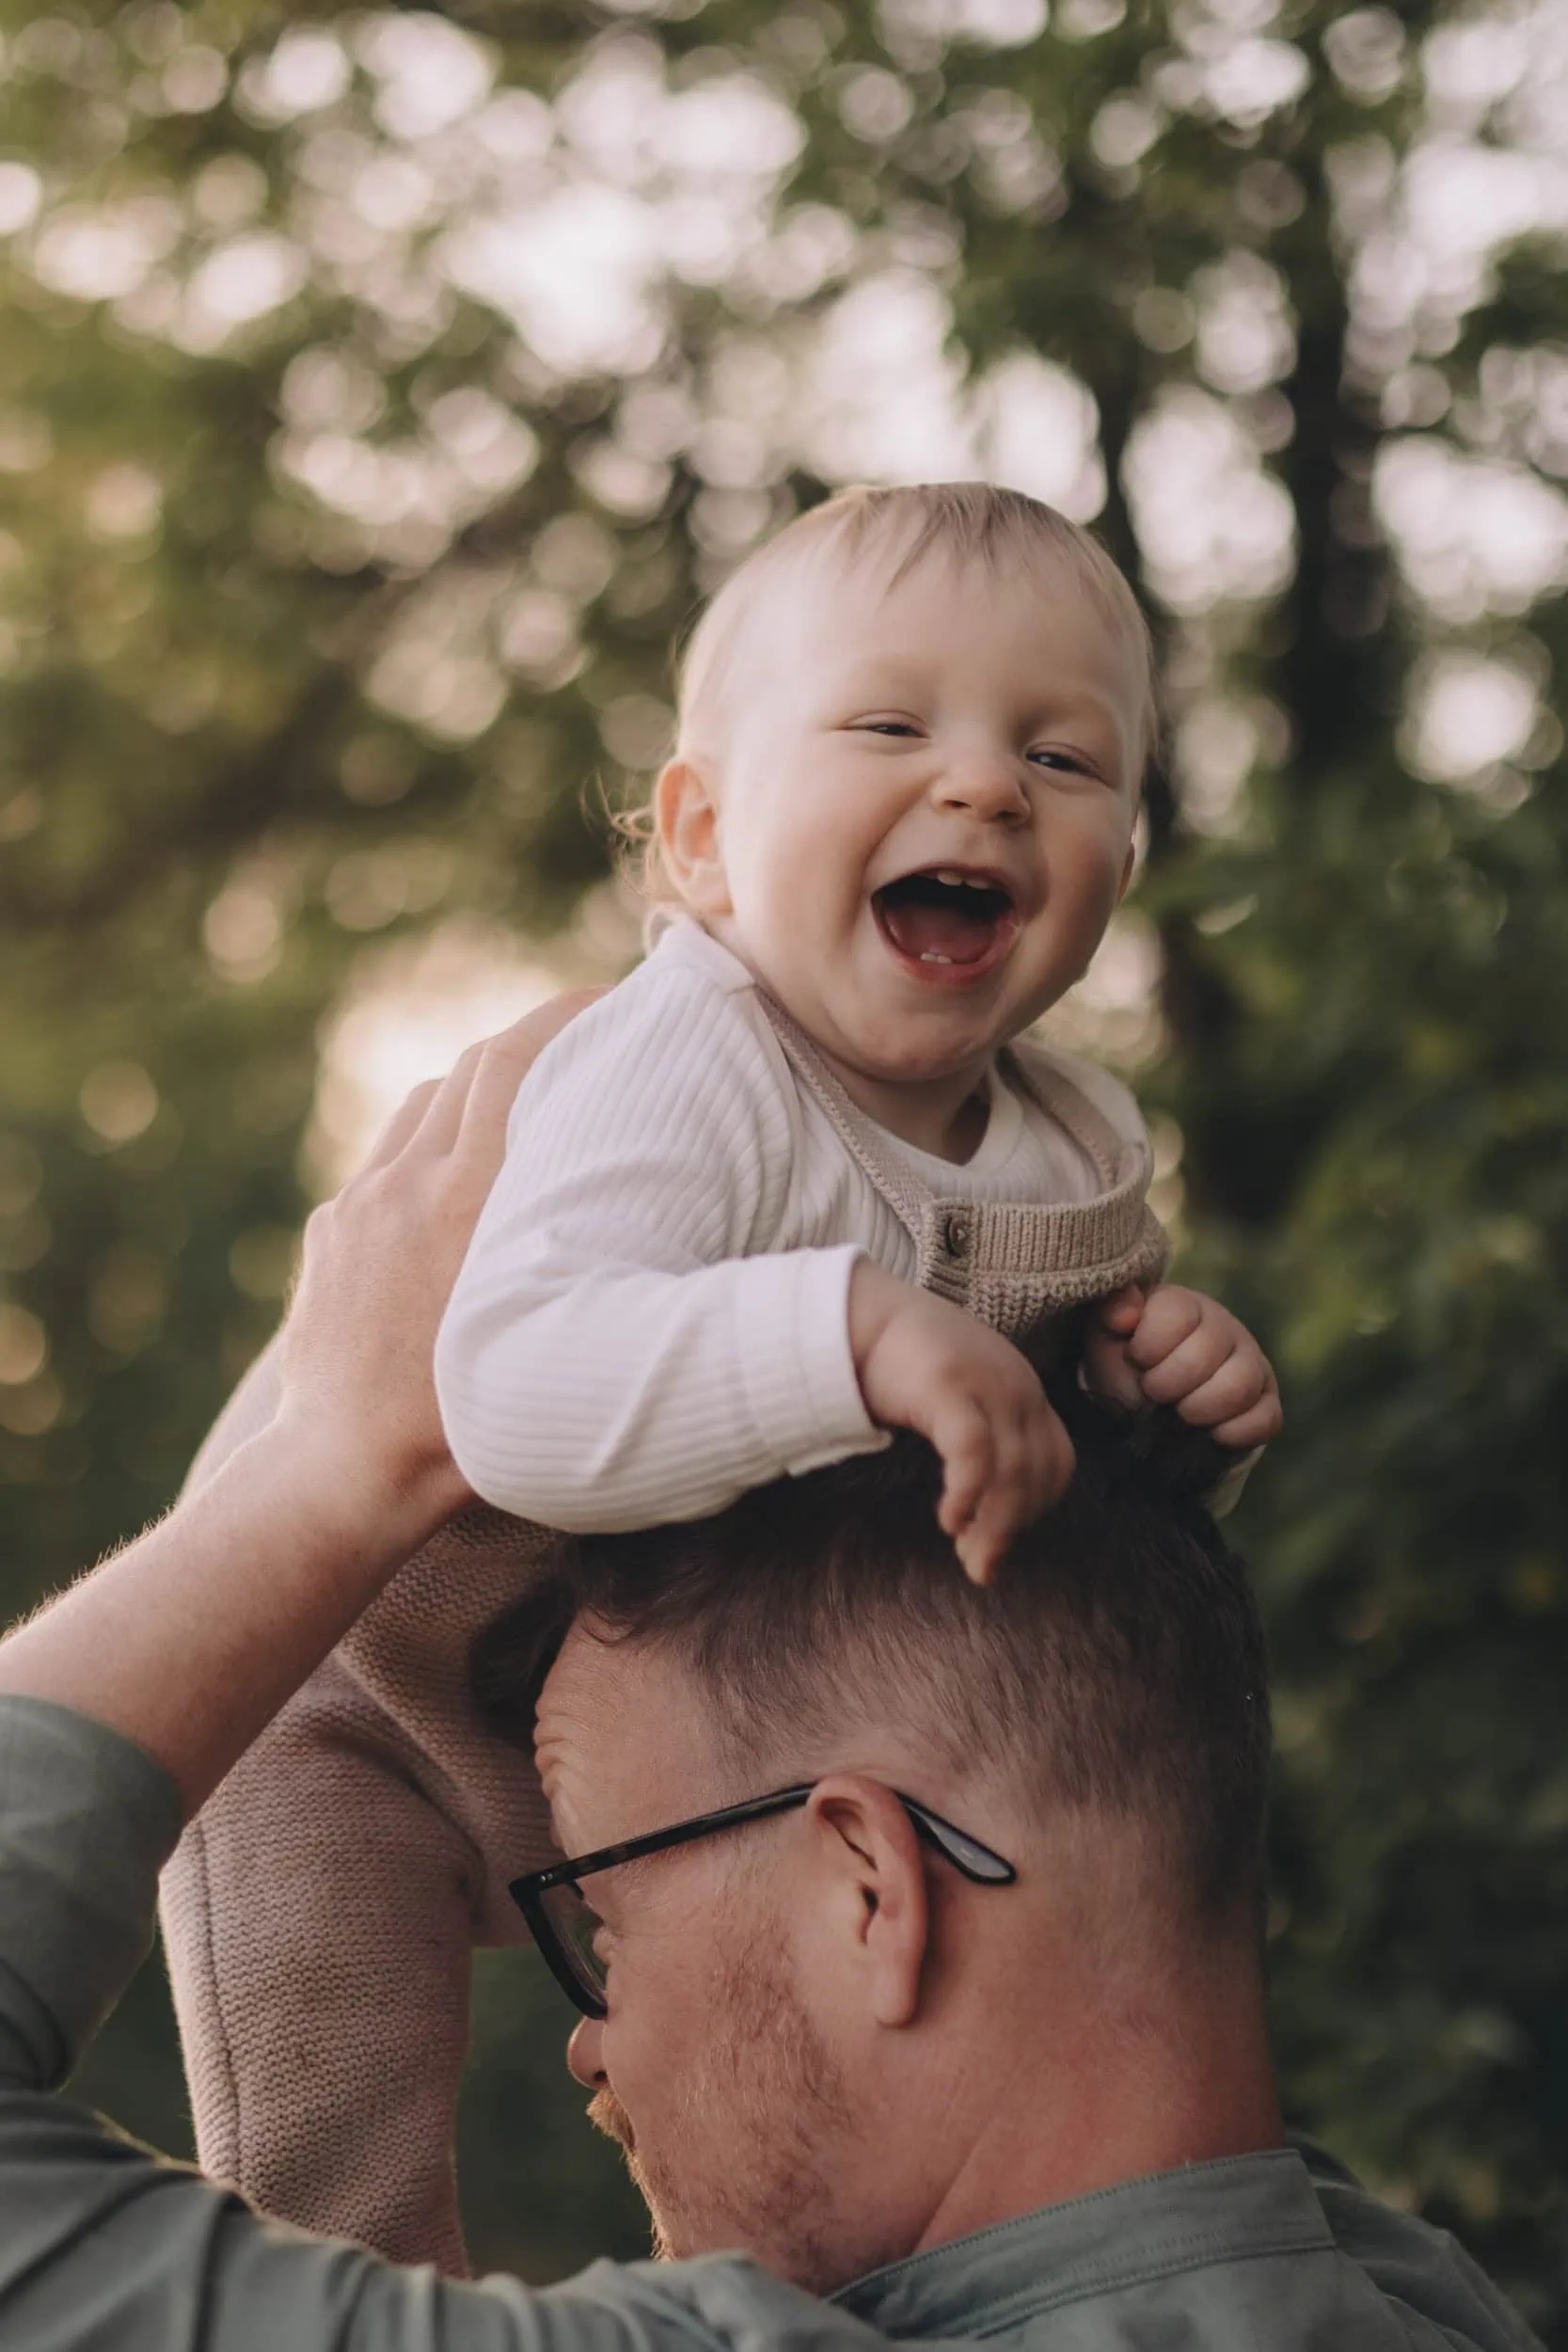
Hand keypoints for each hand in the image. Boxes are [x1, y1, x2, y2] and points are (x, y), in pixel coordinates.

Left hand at [275, 990, 603, 1530]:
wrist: (343, 1469)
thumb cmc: (467, 1428)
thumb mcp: (553, 1337)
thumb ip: (592, 1269)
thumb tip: (667, 1232)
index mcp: (469, 1199)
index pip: (512, 1063)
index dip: (561, 1016)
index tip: (610, 1000)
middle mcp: (409, 1184)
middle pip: (472, 1069)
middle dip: (530, 1044)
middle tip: (584, 1043)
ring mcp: (361, 1202)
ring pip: (425, 1107)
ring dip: (477, 1094)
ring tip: (526, 1110)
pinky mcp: (332, 1228)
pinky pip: (386, 1161)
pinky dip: (430, 1149)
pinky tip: (458, 1184)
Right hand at [848, 1262, 1074, 1583]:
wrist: (861, 1316)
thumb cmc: (905, 1367)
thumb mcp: (958, 1403)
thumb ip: (978, 1444)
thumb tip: (982, 1517)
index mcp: (1023, 1392)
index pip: (1055, 1463)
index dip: (1034, 1509)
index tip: (999, 1539)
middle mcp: (1016, 1386)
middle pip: (1037, 1473)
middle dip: (1012, 1527)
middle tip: (982, 1567)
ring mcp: (986, 1383)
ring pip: (1012, 1469)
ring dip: (993, 1524)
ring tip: (970, 1557)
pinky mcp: (948, 1385)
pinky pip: (973, 1450)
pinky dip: (968, 1492)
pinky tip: (950, 1520)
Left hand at [1082, 1283, 1281, 1449]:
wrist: (1152, 1404)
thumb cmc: (1130, 1364)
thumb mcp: (1106, 1336)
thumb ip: (1109, 1313)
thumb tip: (1126, 1314)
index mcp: (1186, 1305)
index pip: (1176, 1315)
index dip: (1147, 1348)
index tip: (1137, 1359)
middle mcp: (1225, 1328)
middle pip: (1207, 1353)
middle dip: (1168, 1383)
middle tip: (1154, 1391)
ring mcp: (1252, 1364)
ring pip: (1239, 1386)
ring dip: (1198, 1409)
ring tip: (1179, 1412)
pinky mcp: (1267, 1402)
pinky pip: (1266, 1419)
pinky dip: (1232, 1433)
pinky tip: (1208, 1432)